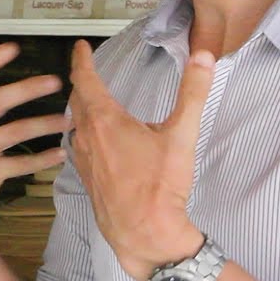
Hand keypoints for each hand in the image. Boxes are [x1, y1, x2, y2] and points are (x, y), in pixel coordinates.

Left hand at [68, 40, 212, 280]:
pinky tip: (99, 140)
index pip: (85, 79)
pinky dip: (86, 133)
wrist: (144, 233)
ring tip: (92, 101)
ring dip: (82, 109)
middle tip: (86, 70)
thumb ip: (193, 93)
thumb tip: (203, 58)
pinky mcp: (87, 177)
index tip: (79, 47)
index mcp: (104, 121)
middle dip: (82, 82)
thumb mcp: (181, 135)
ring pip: (76, 124)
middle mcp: (86, 137)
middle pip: (77, 100)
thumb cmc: (160, 186)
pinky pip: (80, 146)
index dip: (81, 59)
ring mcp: (83, 159)